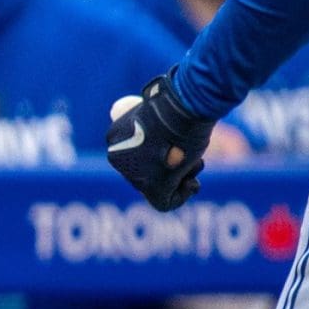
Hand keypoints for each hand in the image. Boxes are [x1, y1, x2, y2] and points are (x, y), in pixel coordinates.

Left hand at [107, 75, 216, 211]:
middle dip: (170, 166)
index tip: (175, 140)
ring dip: (181, 175)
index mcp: (115, 138)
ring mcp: (135, 176)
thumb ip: (154, 125)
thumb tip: (155, 129)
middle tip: (188, 153)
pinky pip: (166, 203)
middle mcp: (118, 159)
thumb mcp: (158, 111)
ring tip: (192, 157)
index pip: (137, 152)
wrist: (180, 111)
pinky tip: (193, 182)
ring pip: (159, 185)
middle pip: (148, 170)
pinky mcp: (153, 189)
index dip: (158, 151)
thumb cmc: (173, 105)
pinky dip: (183, 195)